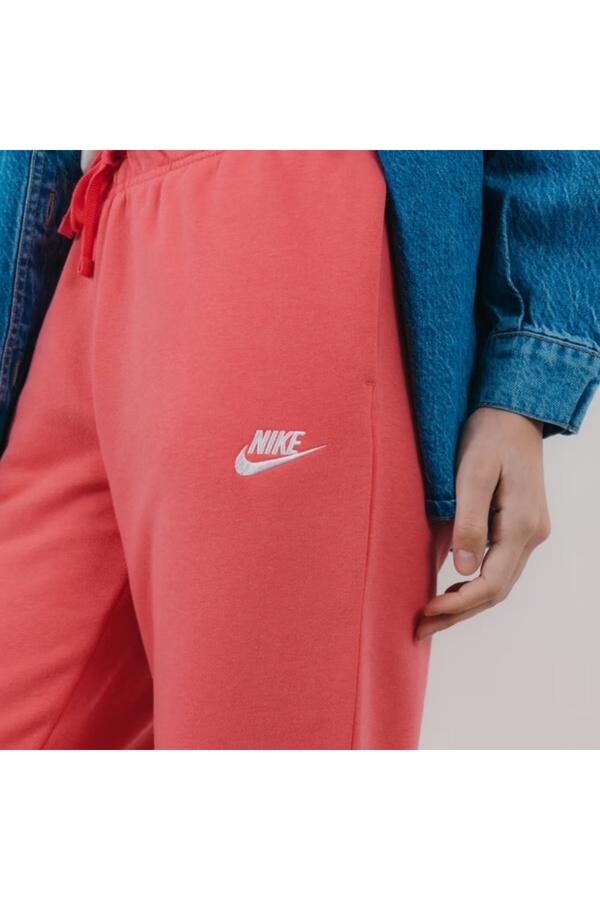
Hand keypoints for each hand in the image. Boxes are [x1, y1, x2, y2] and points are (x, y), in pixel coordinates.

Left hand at [415, 406, 551, 641]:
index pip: (491, 584)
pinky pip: (499, 567)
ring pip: (499, 583)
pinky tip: (452, 590)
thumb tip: (463, 570)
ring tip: (431, 618)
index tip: (425, 612)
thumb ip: (469, 520)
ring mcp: (530, 532)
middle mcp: (532, 535)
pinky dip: (475, 586)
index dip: (458, 604)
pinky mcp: (520, 526)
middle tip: (420, 628)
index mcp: (523, 525)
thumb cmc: (489, 435)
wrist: (513, 411)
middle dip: (458, 613)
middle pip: (496, 591)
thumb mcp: (474, 474)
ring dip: (466, 604)